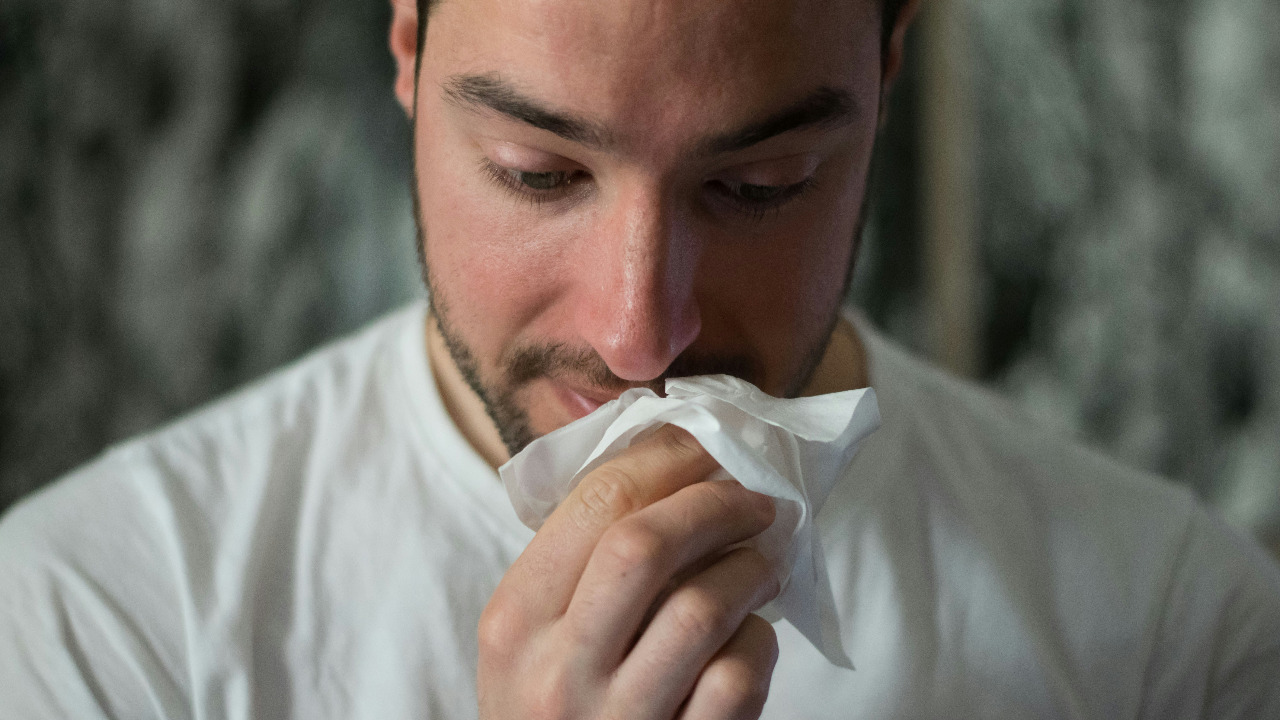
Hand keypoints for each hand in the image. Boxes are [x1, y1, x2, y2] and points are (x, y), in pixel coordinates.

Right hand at [478, 424, 781, 718]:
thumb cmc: (554, 711)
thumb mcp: (532, 640)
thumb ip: (578, 563)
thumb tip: (672, 461)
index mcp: (515, 621)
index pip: (595, 502)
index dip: (667, 458)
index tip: (708, 445)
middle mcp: (555, 669)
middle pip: (645, 545)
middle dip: (714, 503)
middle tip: (754, 497)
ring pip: (701, 608)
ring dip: (751, 568)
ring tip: (766, 559)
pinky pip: (736, 677)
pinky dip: (758, 643)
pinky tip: (751, 636)